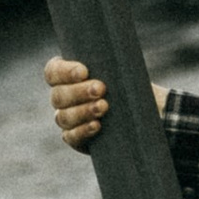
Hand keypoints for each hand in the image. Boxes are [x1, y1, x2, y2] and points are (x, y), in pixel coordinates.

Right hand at [46, 55, 168, 150]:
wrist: (144, 115)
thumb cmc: (134, 88)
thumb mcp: (128, 74)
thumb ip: (117, 66)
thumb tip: (118, 60)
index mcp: (68, 76)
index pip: (53, 72)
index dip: (64, 72)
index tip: (84, 71)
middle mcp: (63, 97)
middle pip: (58, 95)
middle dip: (79, 91)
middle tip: (101, 89)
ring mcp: (68, 119)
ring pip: (63, 117)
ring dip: (82, 111)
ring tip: (104, 107)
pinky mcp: (76, 138)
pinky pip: (71, 136)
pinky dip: (82, 130)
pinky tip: (97, 125)